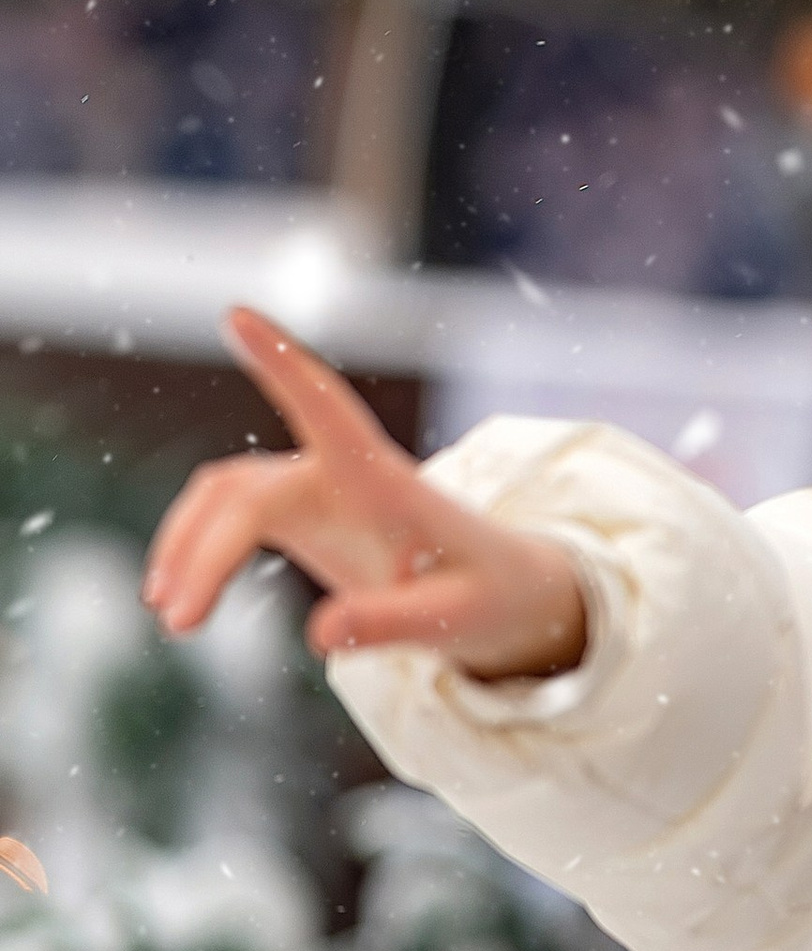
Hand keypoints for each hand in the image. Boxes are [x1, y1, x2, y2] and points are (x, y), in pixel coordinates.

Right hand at [143, 310, 589, 683]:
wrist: (501, 595)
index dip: (284, 363)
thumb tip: (320, 635)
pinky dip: (197, 551)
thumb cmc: (488, 596)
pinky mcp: (299, 512)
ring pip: (223, 497)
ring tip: (171, 620)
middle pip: (248, 490)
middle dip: (206, 548)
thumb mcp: (454, 617)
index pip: (327, 409)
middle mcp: (341, 471)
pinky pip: (227, 516)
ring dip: (188, 547)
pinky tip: (176, 602)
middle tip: (180, 623)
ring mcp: (314, 487)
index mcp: (385, 479)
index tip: (237, 315)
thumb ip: (391, 622)